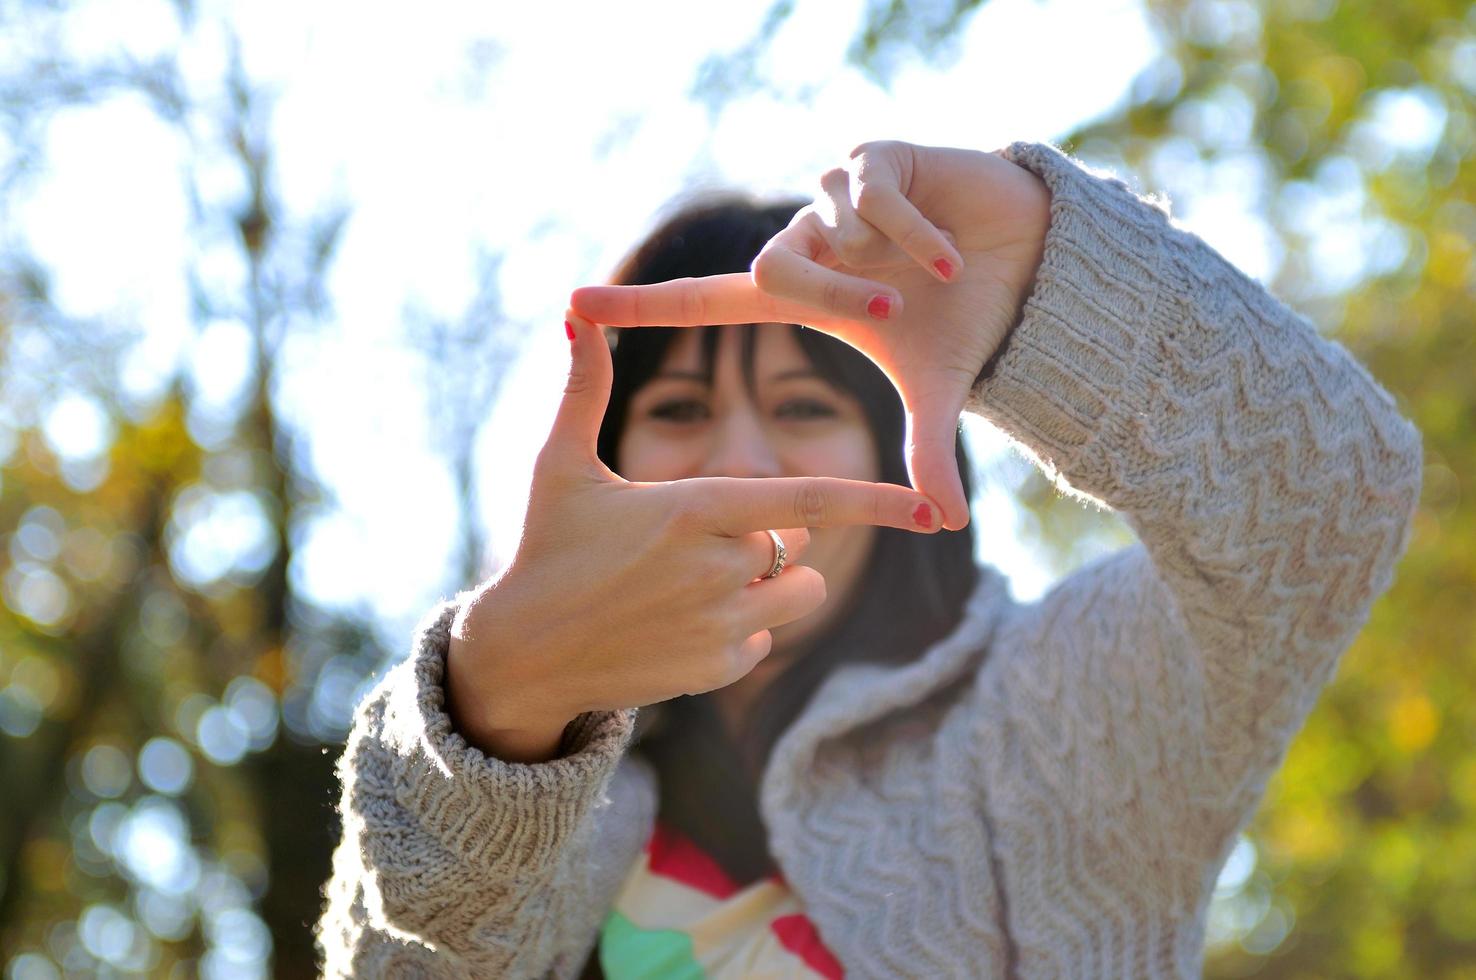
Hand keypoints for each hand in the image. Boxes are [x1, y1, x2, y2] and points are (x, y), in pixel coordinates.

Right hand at [446, 313, 937, 762]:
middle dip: (771, 537)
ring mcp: (720, 626)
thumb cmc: (544, 547)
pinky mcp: (717, 670)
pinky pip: (763, 637)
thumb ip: (584, 388)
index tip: (929, 507)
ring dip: (772, 580)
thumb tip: (573, 312)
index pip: (809, 503)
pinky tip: (678, 622)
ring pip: (798, 592)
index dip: (875, 502)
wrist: (524, 653)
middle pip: (798, 544)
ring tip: (700, 578)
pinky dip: (738, 626)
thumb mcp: (558, 465)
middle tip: (698, 540)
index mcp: (693, 511)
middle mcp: (718, 571)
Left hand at [570, 140, 1050, 530]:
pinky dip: (921, 235)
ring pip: (827, 227)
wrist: (1030, 256)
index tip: (574, 306)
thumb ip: (926, 449)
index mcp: (800, 294)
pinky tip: (955, 256)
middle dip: (836, 295)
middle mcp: (807, 242)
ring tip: (945, 279)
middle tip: (895, 317)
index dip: (642, 308)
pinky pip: (876, 196)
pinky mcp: (876, 156)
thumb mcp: (937, 388)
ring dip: (888, 262)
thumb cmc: (967, 318)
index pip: (705, 302)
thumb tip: (949, 524)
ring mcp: (837, 198)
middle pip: (774, 269)